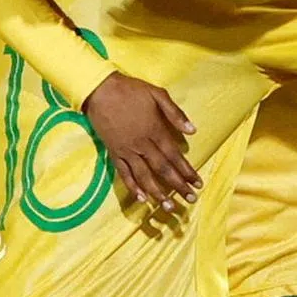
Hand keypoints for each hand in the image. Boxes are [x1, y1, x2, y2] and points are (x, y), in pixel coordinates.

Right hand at [83, 72, 200, 211]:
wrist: (99, 89)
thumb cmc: (131, 90)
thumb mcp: (157, 94)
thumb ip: (175, 113)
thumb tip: (193, 130)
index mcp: (155, 130)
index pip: (175, 155)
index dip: (187, 171)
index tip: (197, 183)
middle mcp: (142, 144)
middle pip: (162, 169)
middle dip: (177, 186)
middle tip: (190, 200)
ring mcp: (126, 150)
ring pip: (144, 176)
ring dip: (157, 193)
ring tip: (169, 207)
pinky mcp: (113, 152)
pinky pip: (123, 173)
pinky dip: (132, 186)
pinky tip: (141, 198)